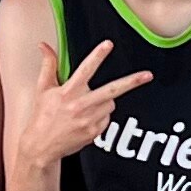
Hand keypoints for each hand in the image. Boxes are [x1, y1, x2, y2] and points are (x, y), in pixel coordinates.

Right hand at [12, 40, 149, 175]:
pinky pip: (107, 118)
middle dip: (132, 82)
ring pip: (111, 103)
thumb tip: (44, 46)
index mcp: (68, 92)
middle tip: (148, 75)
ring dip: (105, 100)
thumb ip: (48, 65)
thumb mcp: (43, 89)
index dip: (98, 55)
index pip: (85, 69)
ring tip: (88, 104)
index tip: (108, 44)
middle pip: (112, 90)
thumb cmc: (42, 116)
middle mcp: (80, 106)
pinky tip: (87, 118)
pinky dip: (101, 115)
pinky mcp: (95, 132)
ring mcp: (89, 120)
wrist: (42, 146)